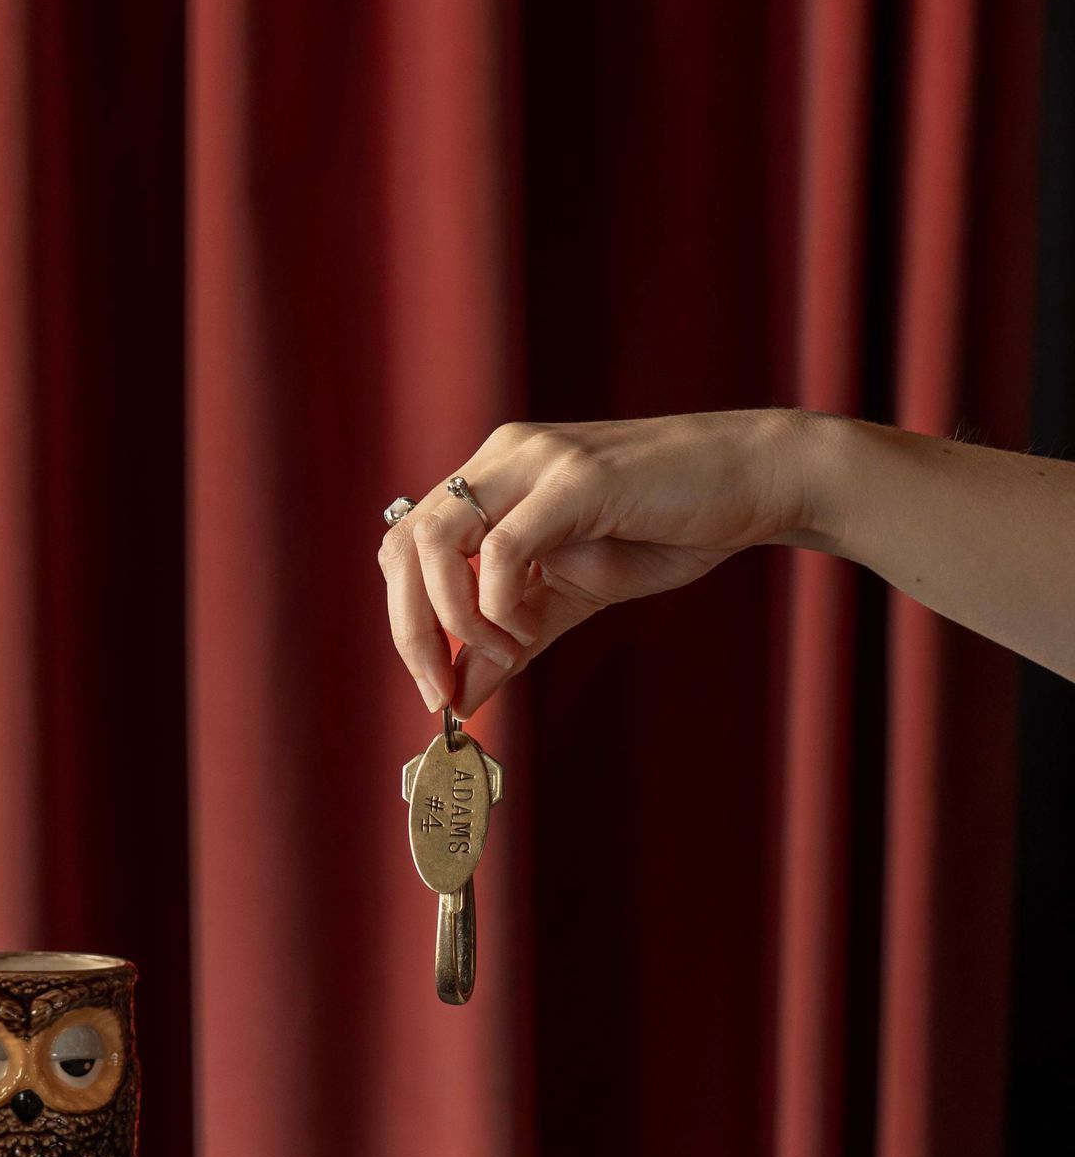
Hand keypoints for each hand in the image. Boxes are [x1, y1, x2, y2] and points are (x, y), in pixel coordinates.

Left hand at [377, 410, 816, 715]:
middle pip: (403, 546)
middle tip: (440, 692)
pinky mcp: (574, 479)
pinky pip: (503, 548)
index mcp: (490, 480)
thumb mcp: (571, 596)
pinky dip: (499, 605)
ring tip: (502, 655)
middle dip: (411, 632)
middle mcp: (500, 460)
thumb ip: (510, 640)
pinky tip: (527, 631)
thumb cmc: (666, 529)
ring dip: (454, 619)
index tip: (435, 687)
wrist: (752, 484)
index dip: (404, 621)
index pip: (404, 546)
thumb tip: (458, 696)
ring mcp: (533, 461)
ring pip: (437, 542)